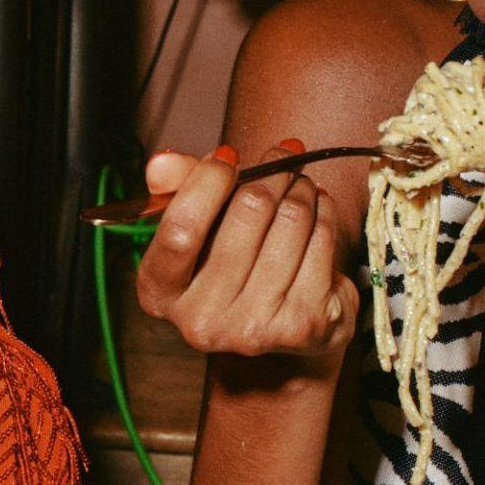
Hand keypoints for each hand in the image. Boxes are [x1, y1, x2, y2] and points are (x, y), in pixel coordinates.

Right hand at [136, 141, 359, 362]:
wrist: (280, 327)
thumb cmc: (231, 266)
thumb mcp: (197, 228)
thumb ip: (176, 191)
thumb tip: (161, 163)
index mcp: (159, 293)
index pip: (181, 228)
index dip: (208, 181)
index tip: (228, 155)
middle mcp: (200, 321)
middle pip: (247, 213)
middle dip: (271, 173)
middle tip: (283, 158)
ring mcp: (253, 329)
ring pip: (291, 221)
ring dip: (302, 189)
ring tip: (301, 184)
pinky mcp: (303, 326)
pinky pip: (321, 241)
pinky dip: (325, 212)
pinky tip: (319, 209)